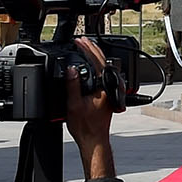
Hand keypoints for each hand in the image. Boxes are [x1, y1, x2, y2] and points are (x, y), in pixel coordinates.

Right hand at [62, 38, 115, 179]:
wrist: (94, 141)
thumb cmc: (87, 127)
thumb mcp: (74, 105)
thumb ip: (73, 85)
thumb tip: (71, 69)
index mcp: (105, 86)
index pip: (98, 61)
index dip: (88, 49)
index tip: (79, 42)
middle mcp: (110, 87)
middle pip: (103, 61)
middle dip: (91, 49)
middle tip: (81, 41)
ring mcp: (109, 90)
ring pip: (103, 68)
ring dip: (93, 57)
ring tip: (83, 48)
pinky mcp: (106, 94)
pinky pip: (101, 75)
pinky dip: (94, 67)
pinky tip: (86, 66)